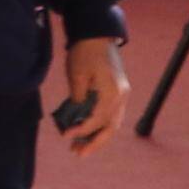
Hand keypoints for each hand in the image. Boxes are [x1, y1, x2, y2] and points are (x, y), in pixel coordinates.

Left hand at [56, 35, 128, 152]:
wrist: (97, 35)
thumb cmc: (84, 52)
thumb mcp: (76, 75)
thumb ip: (78, 99)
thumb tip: (75, 119)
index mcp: (112, 92)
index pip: (97, 119)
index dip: (81, 130)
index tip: (66, 136)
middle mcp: (121, 96)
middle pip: (110, 127)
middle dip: (94, 142)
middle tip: (77, 154)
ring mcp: (122, 94)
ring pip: (112, 123)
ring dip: (97, 137)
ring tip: (79, 148)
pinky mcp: (118, 92)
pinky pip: (111, 115)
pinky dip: (100, 126)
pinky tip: (86, 133)